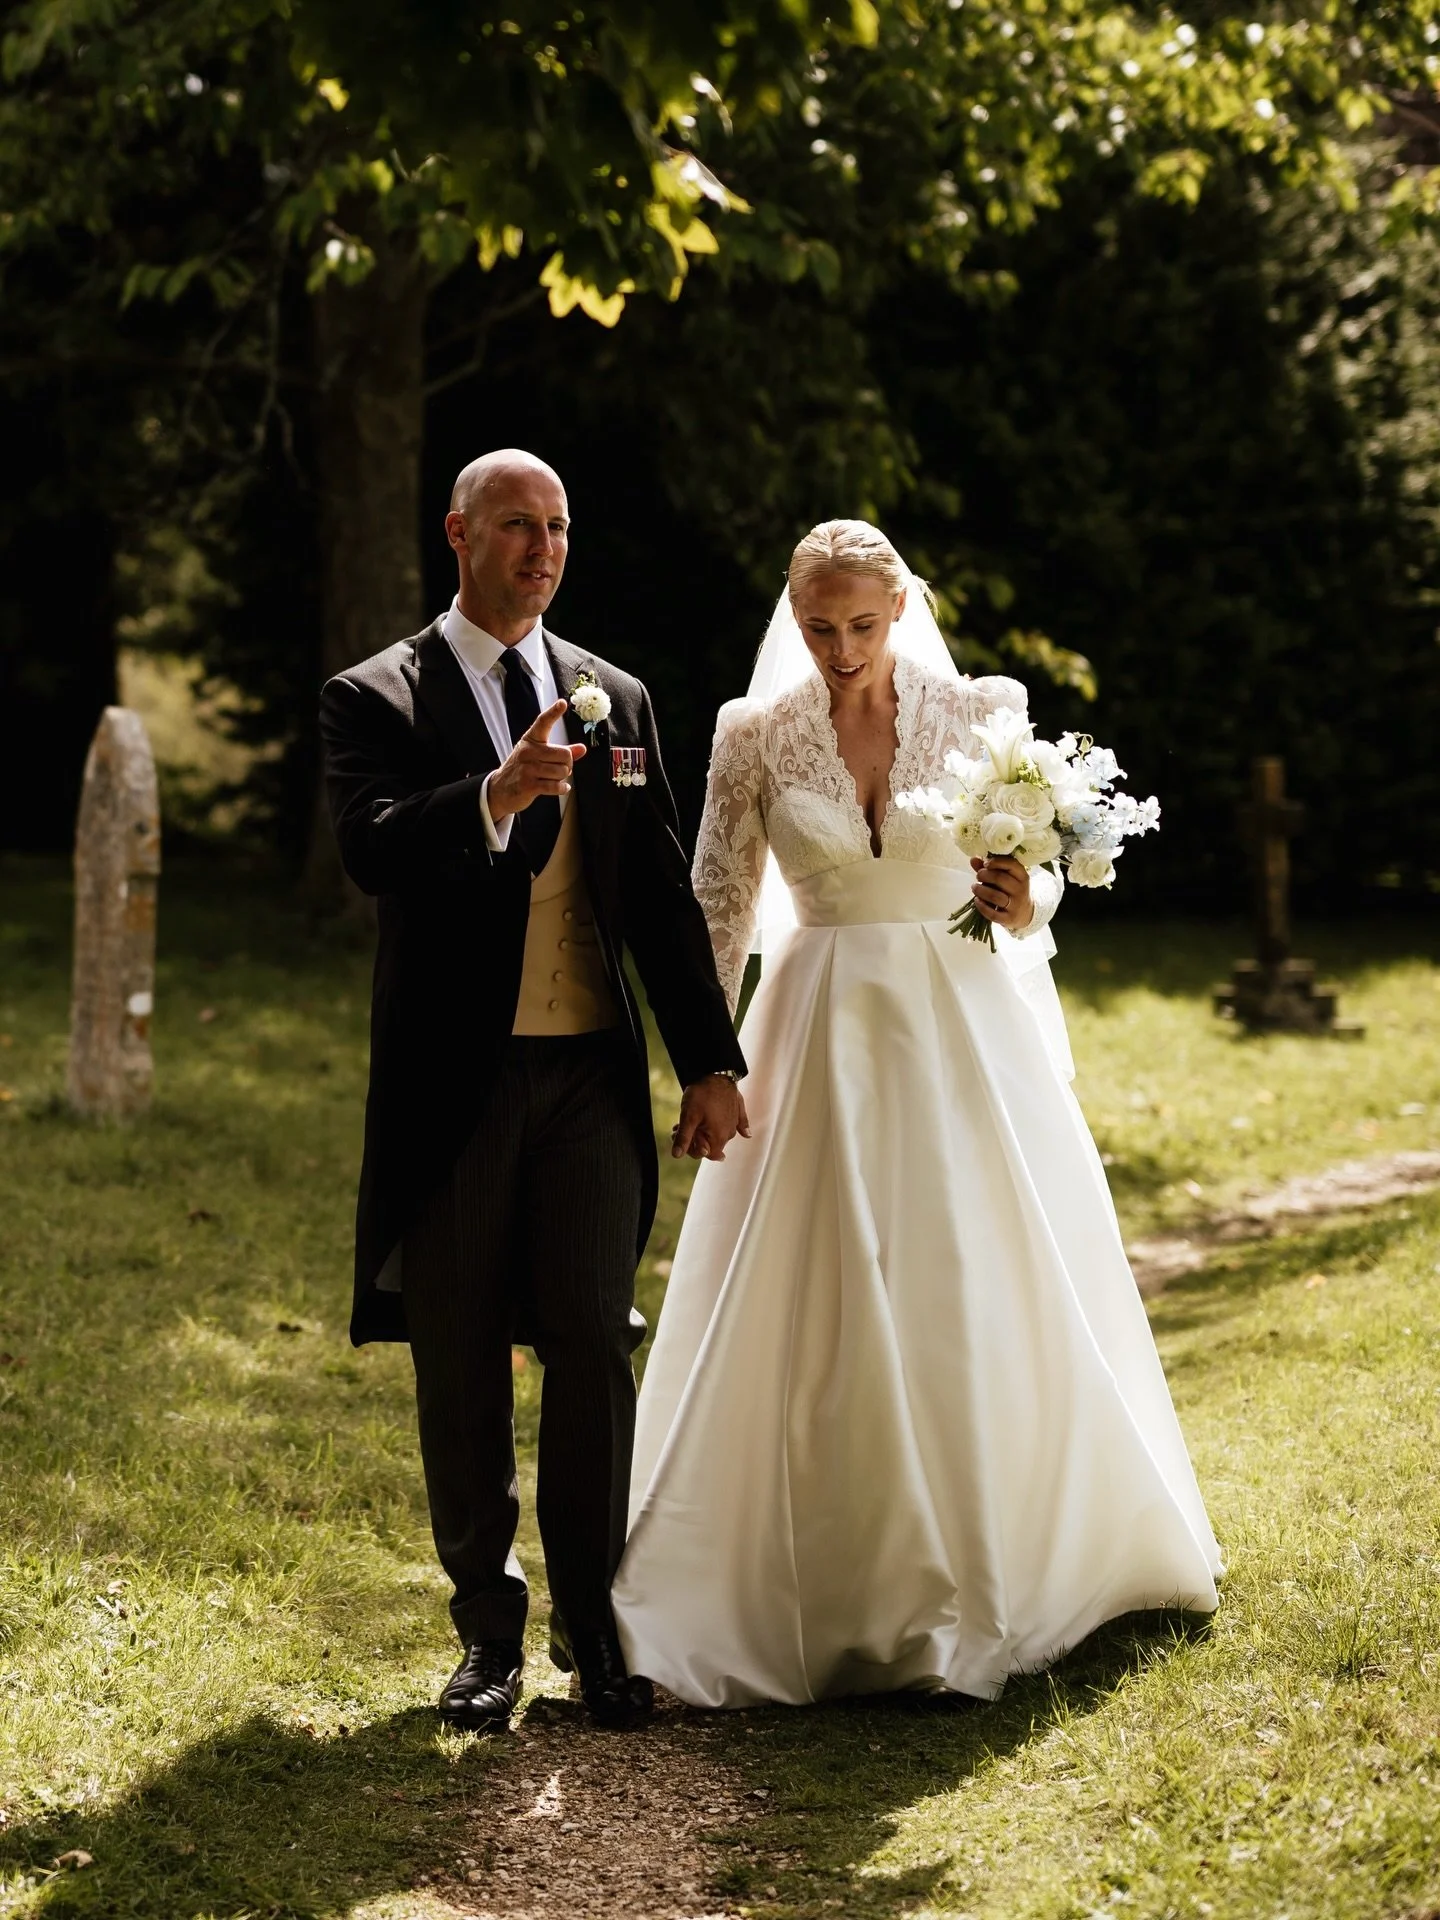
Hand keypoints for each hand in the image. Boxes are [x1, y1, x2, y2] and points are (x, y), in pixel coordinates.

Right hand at [487, 700, 584, 823]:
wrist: (500, 790)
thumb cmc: (523, 769)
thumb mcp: (539, 756)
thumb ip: (561, 752)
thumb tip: (583, 748)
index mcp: (531, 740)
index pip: (543, 722)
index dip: (553, 712)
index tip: (563, 702)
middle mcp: (528, 751)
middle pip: (565, 754)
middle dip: (568, 765)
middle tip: (559, 769)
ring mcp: (527, 768)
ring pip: (562, 771)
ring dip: (562, 778)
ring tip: (552, 778)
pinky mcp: (528, 785)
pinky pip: (555, 786)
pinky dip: (562, 789)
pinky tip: (561, 788)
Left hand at [671, 1076, 749, 1160]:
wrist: (717, 1072)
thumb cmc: (702, 1095)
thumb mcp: (688, 1117)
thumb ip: (684, 1138)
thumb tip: (676, 1155)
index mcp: (719, 1137)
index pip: (705, 1154)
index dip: (690, 1148)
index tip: (678, 1134)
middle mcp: (729, 1133)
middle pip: (712, 1145)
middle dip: (694, 1139)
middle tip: (677, 1127)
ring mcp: (735, 1123)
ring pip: (719, 1135)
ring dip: (704, 1131)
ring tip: (687, 1119)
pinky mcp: (739, 1112)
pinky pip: (740, 1125)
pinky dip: (738, 1129)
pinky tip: (746, 1134)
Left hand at [969, 854, 1032, 930]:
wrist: (1025, 913)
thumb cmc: (1011, 890)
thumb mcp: (1006, 877)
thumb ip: (989, 868)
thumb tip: (974, 858)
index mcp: (1022, 876)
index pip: (1011, 865)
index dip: (996, 862)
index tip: (985, 863)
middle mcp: (1021, 890)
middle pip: (1001, 879)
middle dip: (985, 875)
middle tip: (978, 876)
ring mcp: (1015, 905)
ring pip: (995, 896)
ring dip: (981, 890)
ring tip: (974, 887)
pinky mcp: (1009, 919)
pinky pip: (993, 914)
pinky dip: (982, 907)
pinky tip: (977, 900)